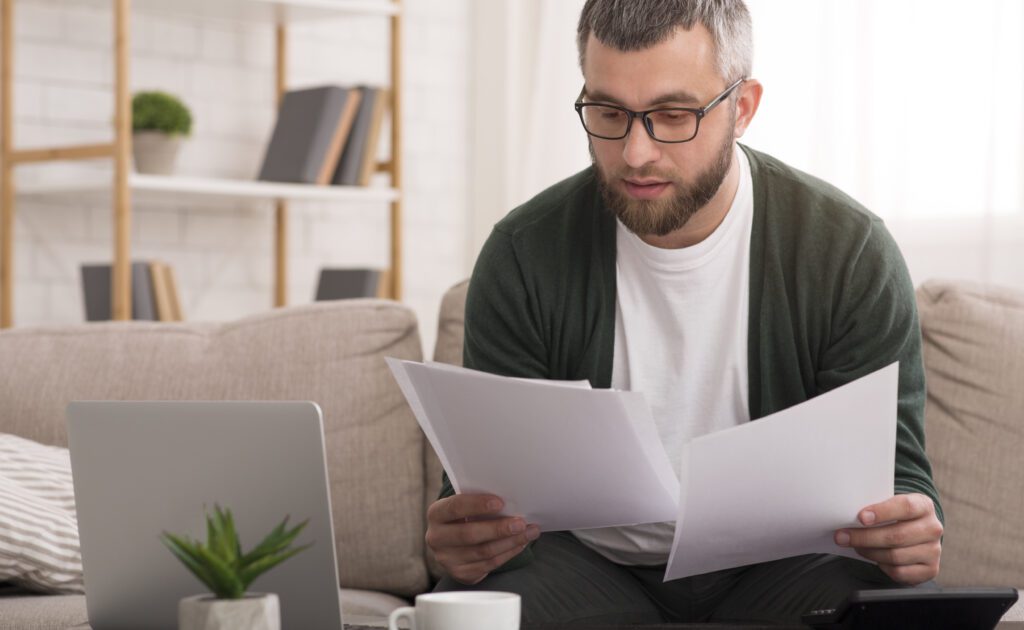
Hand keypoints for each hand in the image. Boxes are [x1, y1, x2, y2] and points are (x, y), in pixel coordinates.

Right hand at [425, 494, 540, 584]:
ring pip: (483, 552)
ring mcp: (447, 559)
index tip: (500, 502)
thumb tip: (511, 502)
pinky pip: (489, 565)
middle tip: (521, 523)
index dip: (477, 505)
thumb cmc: (464, 517)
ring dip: (510, 542)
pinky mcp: (460, 573)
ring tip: (529, 532)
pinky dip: (508, 553)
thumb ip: (479, 504)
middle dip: (499, 529)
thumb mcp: (464, 507)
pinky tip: (520, 544)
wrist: (452, 544)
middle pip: (470, 534)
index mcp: (436, 514)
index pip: (455, 507)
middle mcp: (436, 538)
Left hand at [834, 493, 942, 584]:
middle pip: (896, 536)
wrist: (916, 532)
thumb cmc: (896, 516)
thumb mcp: (890, 505)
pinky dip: (882, 566)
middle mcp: (933, 528)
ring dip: (869, 552)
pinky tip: (874, 558)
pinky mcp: (930, 569)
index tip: (861, 517)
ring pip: (895, 556)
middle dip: (865, 537)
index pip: (905, 507)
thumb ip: (876, 507)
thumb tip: (847, 515)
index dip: (882, 512)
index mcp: (924, 505)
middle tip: (842, 536)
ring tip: (855, 546)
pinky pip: (900, 572)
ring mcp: (934, 550)